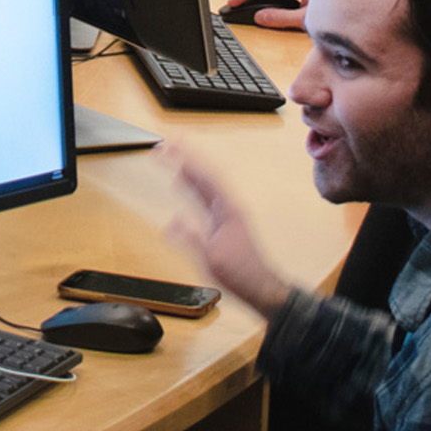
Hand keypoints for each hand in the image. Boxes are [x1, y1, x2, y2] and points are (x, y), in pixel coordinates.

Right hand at [161, 145, 292, 318]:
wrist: (262, 287)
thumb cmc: (241, 274)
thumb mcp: (212, 259)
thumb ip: (191, 238)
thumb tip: (170, 222)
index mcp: (227, 210)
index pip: (203, 177)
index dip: (185, 159)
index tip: (167, 149)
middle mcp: (229, 206)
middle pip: (205, 174)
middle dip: (186, 156)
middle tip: (167, 143)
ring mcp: (228, 212)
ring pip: (207, 182)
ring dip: (190, 167)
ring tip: (173, 155)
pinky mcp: (226, 220)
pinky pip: (207, 193)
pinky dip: (194, 183)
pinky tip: (185, 183)